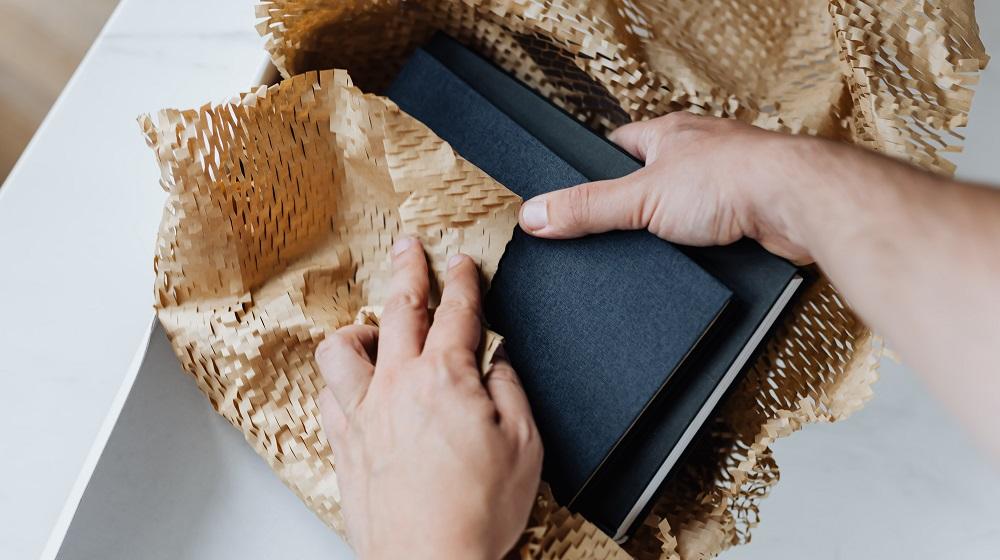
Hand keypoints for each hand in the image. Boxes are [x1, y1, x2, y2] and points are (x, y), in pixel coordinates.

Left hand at [315, 238, 542, 559]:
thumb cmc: (476, 513)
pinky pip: (328, 395)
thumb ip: (510, 390)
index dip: (462, 280)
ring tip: (372, 326)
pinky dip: (340, 381)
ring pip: (343, 348)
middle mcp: (396, 386)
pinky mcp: (344, 446)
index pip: (456, 312)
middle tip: (409, 248)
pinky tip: (351, 385)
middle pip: (399, 308)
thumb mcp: (525, 444)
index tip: (461, 263)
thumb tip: (499, 364)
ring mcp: (363, 415)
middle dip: (408, 268)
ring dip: (360, 328)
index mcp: (445, 378)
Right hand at [518, 111, 999, 462]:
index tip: (576, 191)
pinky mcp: (750, 214)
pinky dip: (701, 248)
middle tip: (611, 232)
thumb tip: (535, 214)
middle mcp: (700, 153)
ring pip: (686, 207)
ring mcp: (728, 182)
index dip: (596, 169)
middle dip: (634, 206)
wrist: (798, 203)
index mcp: (669, 134)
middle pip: (652, 178)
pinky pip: (714, 232)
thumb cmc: (732, 179)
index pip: (619, 145)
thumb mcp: (639, 196)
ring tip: (651, 253)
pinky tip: (691, 263)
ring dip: (672, 229)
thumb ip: (586, 207)